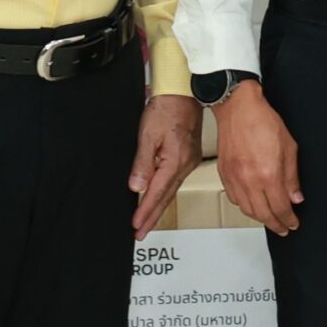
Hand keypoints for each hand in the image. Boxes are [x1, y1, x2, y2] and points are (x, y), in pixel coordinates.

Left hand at [129, 94, 203, 239]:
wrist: (183, 92)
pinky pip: (175, 180)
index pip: (157, 193)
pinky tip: (160, 197)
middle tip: (141, 233)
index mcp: (175, 161)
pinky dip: (165, 193)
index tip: (136, 226)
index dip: (145, 211)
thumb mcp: (148, 134)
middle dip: (153, 217)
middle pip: (166, 196)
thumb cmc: (167, 108)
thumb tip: (137, 187)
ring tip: (148, 221)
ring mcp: (189, 161)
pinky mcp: (188, 156)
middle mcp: (185, 164)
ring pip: (172, 190)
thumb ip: (143, 163)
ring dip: (159, 207)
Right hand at [215, 81, 302, 235]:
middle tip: (283, 228)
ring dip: (260, 218)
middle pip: (263, 214)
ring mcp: (234, 179)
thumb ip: (292, 176)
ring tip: (270, 219)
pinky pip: (234, 199)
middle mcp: (249, 180)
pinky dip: (245, 206)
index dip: (288, 220)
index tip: (293, 224)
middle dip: (275, 224)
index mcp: (268, 174)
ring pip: (247, 210)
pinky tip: (252, 205)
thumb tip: (296, 197)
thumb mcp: (289, 147)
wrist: (238, 109)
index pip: (280, 208)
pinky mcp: (224, 174)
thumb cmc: (263, 121)